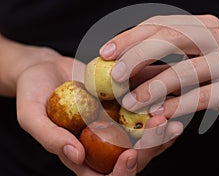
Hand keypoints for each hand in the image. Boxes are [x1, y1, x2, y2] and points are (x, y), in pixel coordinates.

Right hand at [12, 41, 180, 174]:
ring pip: (144, 138)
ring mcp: (114, 126)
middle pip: (133, 158)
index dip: (121, 172)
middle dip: (151, 148)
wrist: (45, 69)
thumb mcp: (31, 115)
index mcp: (82, 155)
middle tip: (162, 128)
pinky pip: (143, 114)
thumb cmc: (32, 93)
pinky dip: (156, 110)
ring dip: (161, 132)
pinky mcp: (121, 107)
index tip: (130, 155)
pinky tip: (168, 103)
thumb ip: (49, 138)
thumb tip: (76, 157)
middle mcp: (102, 145)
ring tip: (172, 118)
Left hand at [99, 14, 218, 132]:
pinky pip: (205, 95)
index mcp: (205, 25)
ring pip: (187, 69)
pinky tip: (161, 113)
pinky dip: (179, 104)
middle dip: (137, 56)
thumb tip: (118, 71)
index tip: (106, 53)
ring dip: (154, 87)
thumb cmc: (217, 82)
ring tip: (131, 103)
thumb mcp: (185, 68)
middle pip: (172, 39)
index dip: (130, 37)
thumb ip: (157, 66)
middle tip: (114, 76)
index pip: (161, 24)